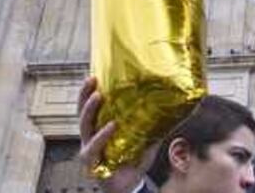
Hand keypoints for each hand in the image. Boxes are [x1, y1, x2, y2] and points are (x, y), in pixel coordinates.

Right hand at [77, 77, 154, 192]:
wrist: (130, 186)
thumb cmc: (135, 160)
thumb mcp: (146, 136)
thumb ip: (153, 121)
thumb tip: (172, 103)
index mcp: (100, 128)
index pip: (92, 107)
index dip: (90, 91)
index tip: (95, 73)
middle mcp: (91, 137)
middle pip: (83, 113)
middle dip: (85, 95)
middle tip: (92, 79)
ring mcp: (89, 150)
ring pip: (84, 127)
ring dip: (90, 110)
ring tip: (99, 96)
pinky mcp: (93, 164)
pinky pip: (94, 147)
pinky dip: (103, 136)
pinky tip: (111, 125)